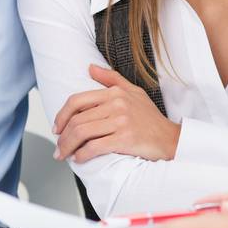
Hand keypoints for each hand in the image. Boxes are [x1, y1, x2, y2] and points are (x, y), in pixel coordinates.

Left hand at [53, 64, 180, 162]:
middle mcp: (117, 104)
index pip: (77, 101)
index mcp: (115, 93)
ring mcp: (121, 122)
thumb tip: (90, 68)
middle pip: (77, 120)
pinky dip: (82, 155)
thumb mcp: (133, 92)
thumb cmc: (150, 118)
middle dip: (63, 136)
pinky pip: (94, 147)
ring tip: (64, 154)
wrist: (169, 138)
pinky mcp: (124, 139)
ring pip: (82, 133)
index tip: (57, 127)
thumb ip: (111, 79)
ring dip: (68, 147)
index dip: (62, 115)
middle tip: (58, 147)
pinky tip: (79, 159)